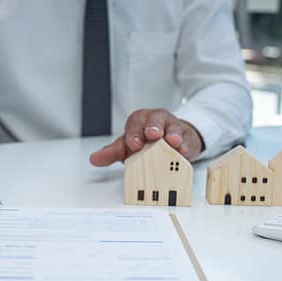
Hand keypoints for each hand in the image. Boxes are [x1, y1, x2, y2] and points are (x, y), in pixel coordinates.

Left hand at [89, 108, 204, 165]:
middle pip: (154, 119)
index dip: (133, 134)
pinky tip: (183, 151)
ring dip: (172, 134)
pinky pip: (187, 139)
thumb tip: (94, 158)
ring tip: (172, 141)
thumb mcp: (128, 147)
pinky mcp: (186, 138)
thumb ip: (113, 152)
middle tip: (152, 135)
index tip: (134, 144)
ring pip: (172, 126)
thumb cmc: (147, 143)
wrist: (170, 141)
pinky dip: (185, 145)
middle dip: (153, 127)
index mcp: (139, 122)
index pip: (134, 124)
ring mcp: (172, 127)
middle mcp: (155, 121)